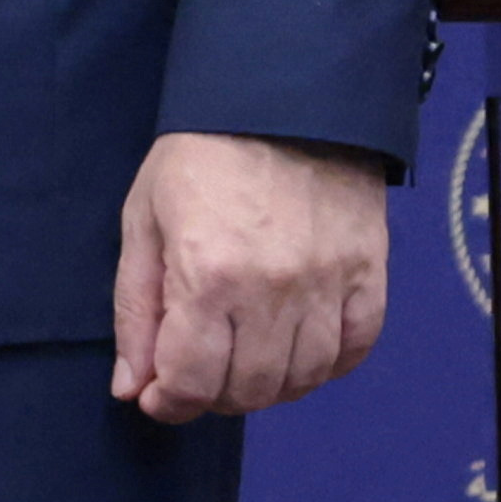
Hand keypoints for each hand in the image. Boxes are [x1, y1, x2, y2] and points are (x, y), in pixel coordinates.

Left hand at [114, 131, 390, 421]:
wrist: (283, 99)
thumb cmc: (201, 157)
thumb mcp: (143, 222)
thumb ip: (136, 311)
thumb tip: (132, 387)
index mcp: (208, 275)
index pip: (192, 382)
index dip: (168, 402)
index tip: (157, 394)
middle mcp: (273, 290)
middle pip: (249, 391)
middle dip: (212, 396)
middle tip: (199, 372)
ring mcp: (328, 283)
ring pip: (302, 379)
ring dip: (267, 386)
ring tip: (244, 359)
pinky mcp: (368, 272)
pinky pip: (354, 348)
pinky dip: (326, 365)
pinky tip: (297, 348)